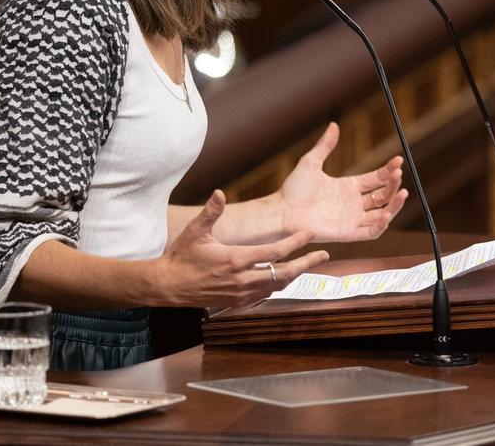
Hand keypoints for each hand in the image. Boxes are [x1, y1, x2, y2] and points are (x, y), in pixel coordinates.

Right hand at [154, 190, 328, 306]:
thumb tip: (220, 193)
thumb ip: (211, 212)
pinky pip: (265, 294)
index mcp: (235, 259)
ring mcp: (241, 293)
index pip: (275, 252)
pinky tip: (284, 277)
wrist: (169, 286)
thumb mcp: (195, 232)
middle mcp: (242, 279)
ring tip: (309, 265)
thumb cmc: (182, 256)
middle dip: (307, 263)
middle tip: (324, 255)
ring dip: (295, 275)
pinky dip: (278, 285)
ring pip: (277, 285)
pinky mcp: (238, 301)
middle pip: (284, 273)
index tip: (311, 234)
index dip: (296, 242)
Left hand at [279, 122, 407, 242]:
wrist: (282, 211)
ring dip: (395, 204)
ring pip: (382, 213)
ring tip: (403, 192)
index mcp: (349, 187)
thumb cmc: (293, 189)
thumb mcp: (311, 162)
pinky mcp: (349, 233)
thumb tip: (334, 125)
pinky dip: (382, 224)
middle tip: (399, 173)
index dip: (388, 171)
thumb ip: (325, 145)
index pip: (377, 179)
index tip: (398, 161)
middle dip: (394, 185)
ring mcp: (353, 219)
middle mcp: (354, 204)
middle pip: (383, 195)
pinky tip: (387, 213)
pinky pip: (371, 232)